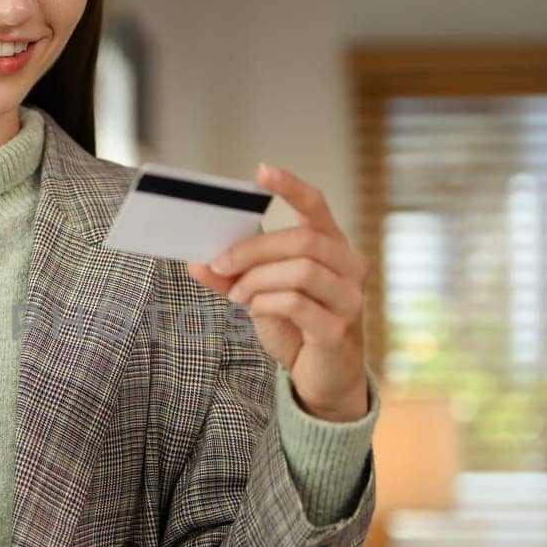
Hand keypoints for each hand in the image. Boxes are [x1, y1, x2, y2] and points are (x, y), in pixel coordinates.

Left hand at [186, 163, 369, 421]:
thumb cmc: (296, 326)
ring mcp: (349, 298)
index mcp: (332, 247)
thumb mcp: (261, 295)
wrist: (323, 375)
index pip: (317, 205)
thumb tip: (197, 261)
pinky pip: (298, 303)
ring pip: (301, 269)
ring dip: (258, 279)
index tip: (261, 171)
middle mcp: (348, 267)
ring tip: (238, 294)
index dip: (291, 186)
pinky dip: (268, 301)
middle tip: (220, 263)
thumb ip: (233, 277)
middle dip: (252, 249)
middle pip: (301, 239)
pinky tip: (256, 308)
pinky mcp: (338, 329)